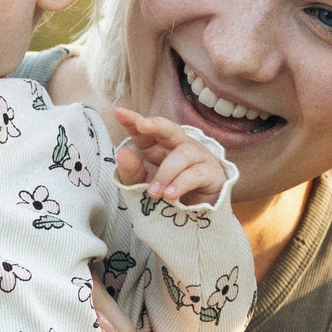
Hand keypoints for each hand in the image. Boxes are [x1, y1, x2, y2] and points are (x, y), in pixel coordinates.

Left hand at [112, 108, 226, 202]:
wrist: (195, 219)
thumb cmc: (168, 196)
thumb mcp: (142, 186)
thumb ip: (131, 172)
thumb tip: (123, 153)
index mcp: (160, 148)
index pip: (146, 132)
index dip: (133, 121)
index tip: (118, 112)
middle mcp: (180, 147)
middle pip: (170, 129)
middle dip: (156, 124)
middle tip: (141, 125)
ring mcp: (199, 158)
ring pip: (184, 153)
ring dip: (165, 173)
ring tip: (153, 192)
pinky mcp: (212, 173)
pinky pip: (196, 173)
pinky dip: (181, 183)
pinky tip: (170, 195)